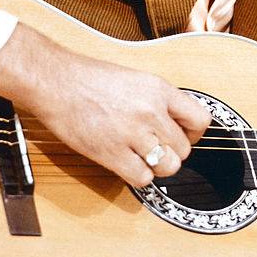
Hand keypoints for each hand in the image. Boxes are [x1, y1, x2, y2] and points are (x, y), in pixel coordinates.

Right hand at [0, 23, 211, 186]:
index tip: (183, 136)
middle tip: (155, 148)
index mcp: (159, 89)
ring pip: (168, 167)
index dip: (194, 134)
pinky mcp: (112, 153)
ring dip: (158, 167)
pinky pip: (142, 178)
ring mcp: (132, 133)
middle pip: (183, 149)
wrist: (56, 81)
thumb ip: (158, 100)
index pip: (200, 119)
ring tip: (142, 157)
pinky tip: (127, 164)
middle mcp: (150, 111)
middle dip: (172, 152)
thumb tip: (175, 123)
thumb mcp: (135, 79)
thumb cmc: (89, 78)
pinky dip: (138, 176)